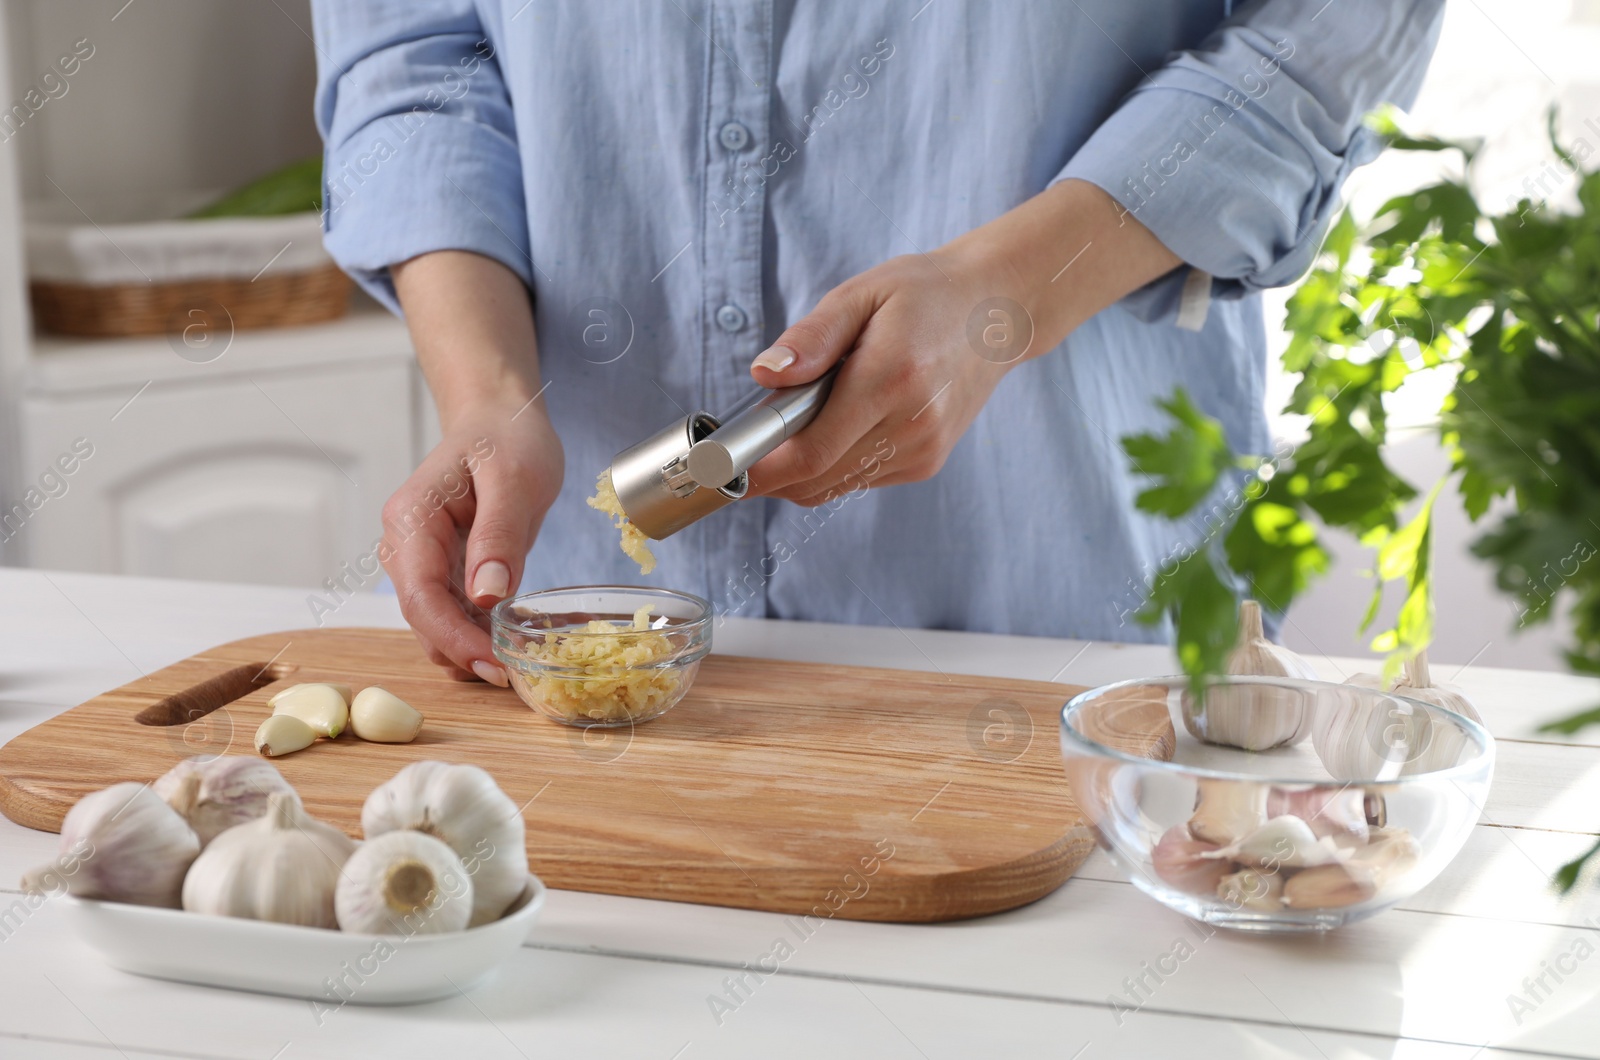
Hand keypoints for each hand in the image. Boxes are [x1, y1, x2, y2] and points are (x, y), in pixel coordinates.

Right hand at [387, 249, 556, 682]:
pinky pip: (454, 611)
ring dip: (470, 647)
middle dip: (463, 651)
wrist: (503, 418)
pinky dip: (479, 630)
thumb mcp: (514, 480)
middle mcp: (406, 544)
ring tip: (517, 662)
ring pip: (436, 621)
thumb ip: (498, 536)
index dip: (454, 637)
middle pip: (423, 617)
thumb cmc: (508, 438)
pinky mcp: (444, 568)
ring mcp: (421, 559)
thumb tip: (486, 595)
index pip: (420, 595)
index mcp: (411, 520)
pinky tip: (512, 640)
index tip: (494, 663)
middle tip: (513, 674)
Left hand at [745, 179, 1180, 504]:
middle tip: (739, 447)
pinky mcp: (926, 462)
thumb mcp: (862, 294)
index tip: (720, 465)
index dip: (759, 469)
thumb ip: (812, 337)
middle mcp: (911, 425)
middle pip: (816, 480)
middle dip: (768, 473)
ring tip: (790, 424)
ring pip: (834, 486)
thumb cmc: (926, 295)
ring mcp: (922, 450)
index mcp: (890, 379)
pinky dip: (831, 464)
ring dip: (798, 470)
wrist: (997, 312)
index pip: (810, 452)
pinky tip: (833, 426)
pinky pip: (858, 479)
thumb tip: (765, 372)